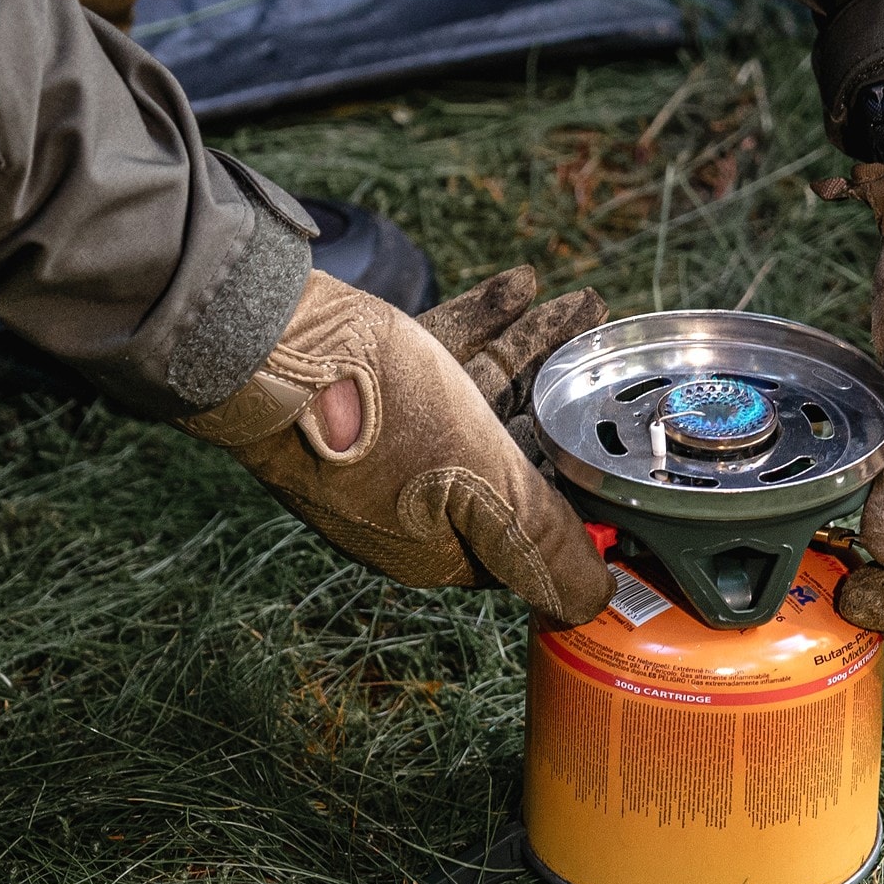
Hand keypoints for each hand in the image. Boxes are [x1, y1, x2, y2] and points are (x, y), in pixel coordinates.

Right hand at [176, 269, 614, 624]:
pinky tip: (522, 282)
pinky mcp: (366, 380)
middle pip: (510, 453)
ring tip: (586, 305)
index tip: (622, 459)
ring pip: (480, 394)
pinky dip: (485, 320)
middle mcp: (409, 496)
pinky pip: (441, 353)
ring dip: (536, 348)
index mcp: (435, 543)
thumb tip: (592, 601)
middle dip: (566, 407)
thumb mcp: (483, 487)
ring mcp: (385, 437)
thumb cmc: (374, 421)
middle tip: (612, 363)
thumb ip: (543, 541)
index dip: (577, 501)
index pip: (526, 537)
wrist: (261, 346)